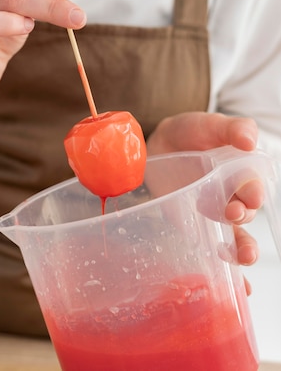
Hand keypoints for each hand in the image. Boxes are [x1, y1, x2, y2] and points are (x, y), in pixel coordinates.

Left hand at [146, 112, 262, 282]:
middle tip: (233, 213)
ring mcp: (215, 214)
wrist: (159, 144)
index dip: (254, 192)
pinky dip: (228, 273)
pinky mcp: (198, 227)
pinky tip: (238, 288)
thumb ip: (232, 128)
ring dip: (244, 250)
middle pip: (247, 213)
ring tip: (244, 257)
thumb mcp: (210, 124)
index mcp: (242, 171)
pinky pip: (215, 251)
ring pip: (237, 237)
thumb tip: (250, 141)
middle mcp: (233, 196)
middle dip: (244, 217)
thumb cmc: (190, 133)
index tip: (249, 196)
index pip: (254, 185)